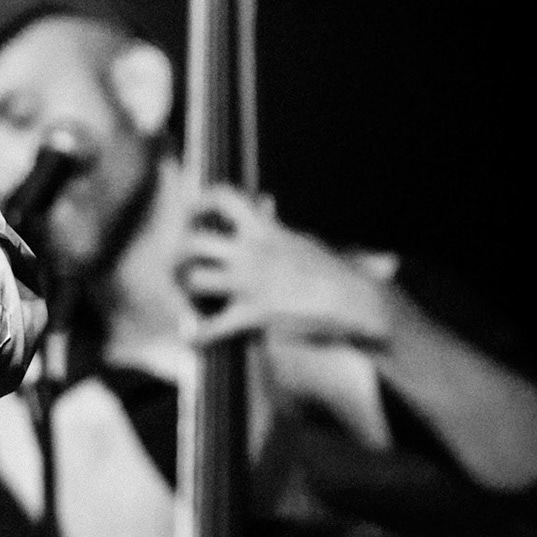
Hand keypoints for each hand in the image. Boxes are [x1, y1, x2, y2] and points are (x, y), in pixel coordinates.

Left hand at [174, 184, 392, 349]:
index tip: (192, 210)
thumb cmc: (331, 270)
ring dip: (185, 287)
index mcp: (265, 229)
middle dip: (179, 251)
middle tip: (180, 261)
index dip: (201, 201)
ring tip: (187, 292)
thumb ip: (274, 224)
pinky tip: (190, 337)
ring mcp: (250, 284)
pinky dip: (198, 334)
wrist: (357, 300)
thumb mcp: (299, 239)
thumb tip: (264, 202)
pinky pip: (215, 326)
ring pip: (195, 279)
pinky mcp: (254, 314)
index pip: (225, 199)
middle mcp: (251, 252)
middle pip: (194, 241)